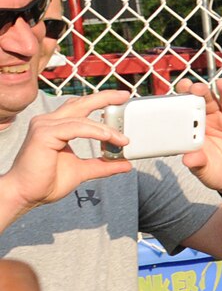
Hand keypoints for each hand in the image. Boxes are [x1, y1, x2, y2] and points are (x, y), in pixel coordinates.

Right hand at [0, 89, 133, 223]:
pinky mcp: (43, 134)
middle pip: (80, 104)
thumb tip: (126, 164)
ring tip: (123, 140)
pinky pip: (75, 128)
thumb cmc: (48, 182)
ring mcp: (44, 126)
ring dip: (106, 129)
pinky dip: (94, 132)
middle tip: (124, 96)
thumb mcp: (83, 170)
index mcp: (56, 127)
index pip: (79, 108)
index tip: (121, 98)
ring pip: (82, 119)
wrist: (27, 194)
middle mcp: (48, 122)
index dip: (100, 101)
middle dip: (104, 98)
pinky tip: (109, 137)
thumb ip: (103, 165)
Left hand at [176, 74, 221, 195]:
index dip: (184, 97)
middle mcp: (214, 119)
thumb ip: (197, 163)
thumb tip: (188, 159)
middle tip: (197, 88)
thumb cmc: (218, 173)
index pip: (189, 108)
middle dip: (201, 92)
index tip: (179, 89)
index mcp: (199, 127)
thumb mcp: (204, 170)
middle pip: (207, 100)